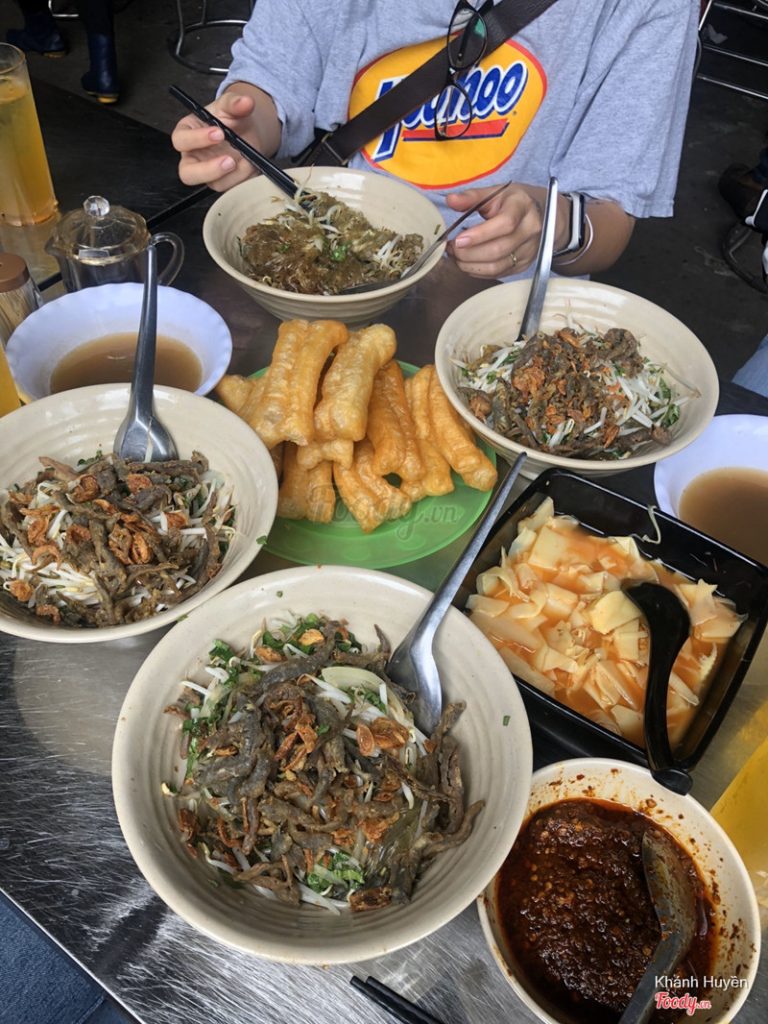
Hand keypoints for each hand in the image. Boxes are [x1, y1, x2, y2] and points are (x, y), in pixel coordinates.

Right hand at [171, 89, 276, 191]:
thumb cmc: (230, 119)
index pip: (181, 140)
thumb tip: (245, 102)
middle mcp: (193, 156)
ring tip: (245, 160)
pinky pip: (231, 187)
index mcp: (187, 133)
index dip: (197, 139)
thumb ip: (234, 103)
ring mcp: (207, 173)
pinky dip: (243, 178)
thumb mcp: (230, 106)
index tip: (219, 133)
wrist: (248, 132)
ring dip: (232, 175)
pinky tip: (250, 164)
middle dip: (208, 169)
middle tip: (229, 160)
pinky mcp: (222, 183)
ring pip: (213, 184)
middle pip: (187, 173)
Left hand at [445, 184, 568, 277]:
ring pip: (497, 266)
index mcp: (523, 207)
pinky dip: (478, 271)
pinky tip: (467, 263)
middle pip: (498, 249)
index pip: (505, 224)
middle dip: (469, 253)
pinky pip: (498, 273)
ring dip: (471, 265)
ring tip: (456, 257)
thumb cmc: (515, 202)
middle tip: (451, 249)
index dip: (480, 235)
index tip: (458, 240)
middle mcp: (530, 230)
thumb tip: (451, 200)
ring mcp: (528, 251)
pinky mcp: (523, 265)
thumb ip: (472, 197)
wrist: (544, 216)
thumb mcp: (496, 192)